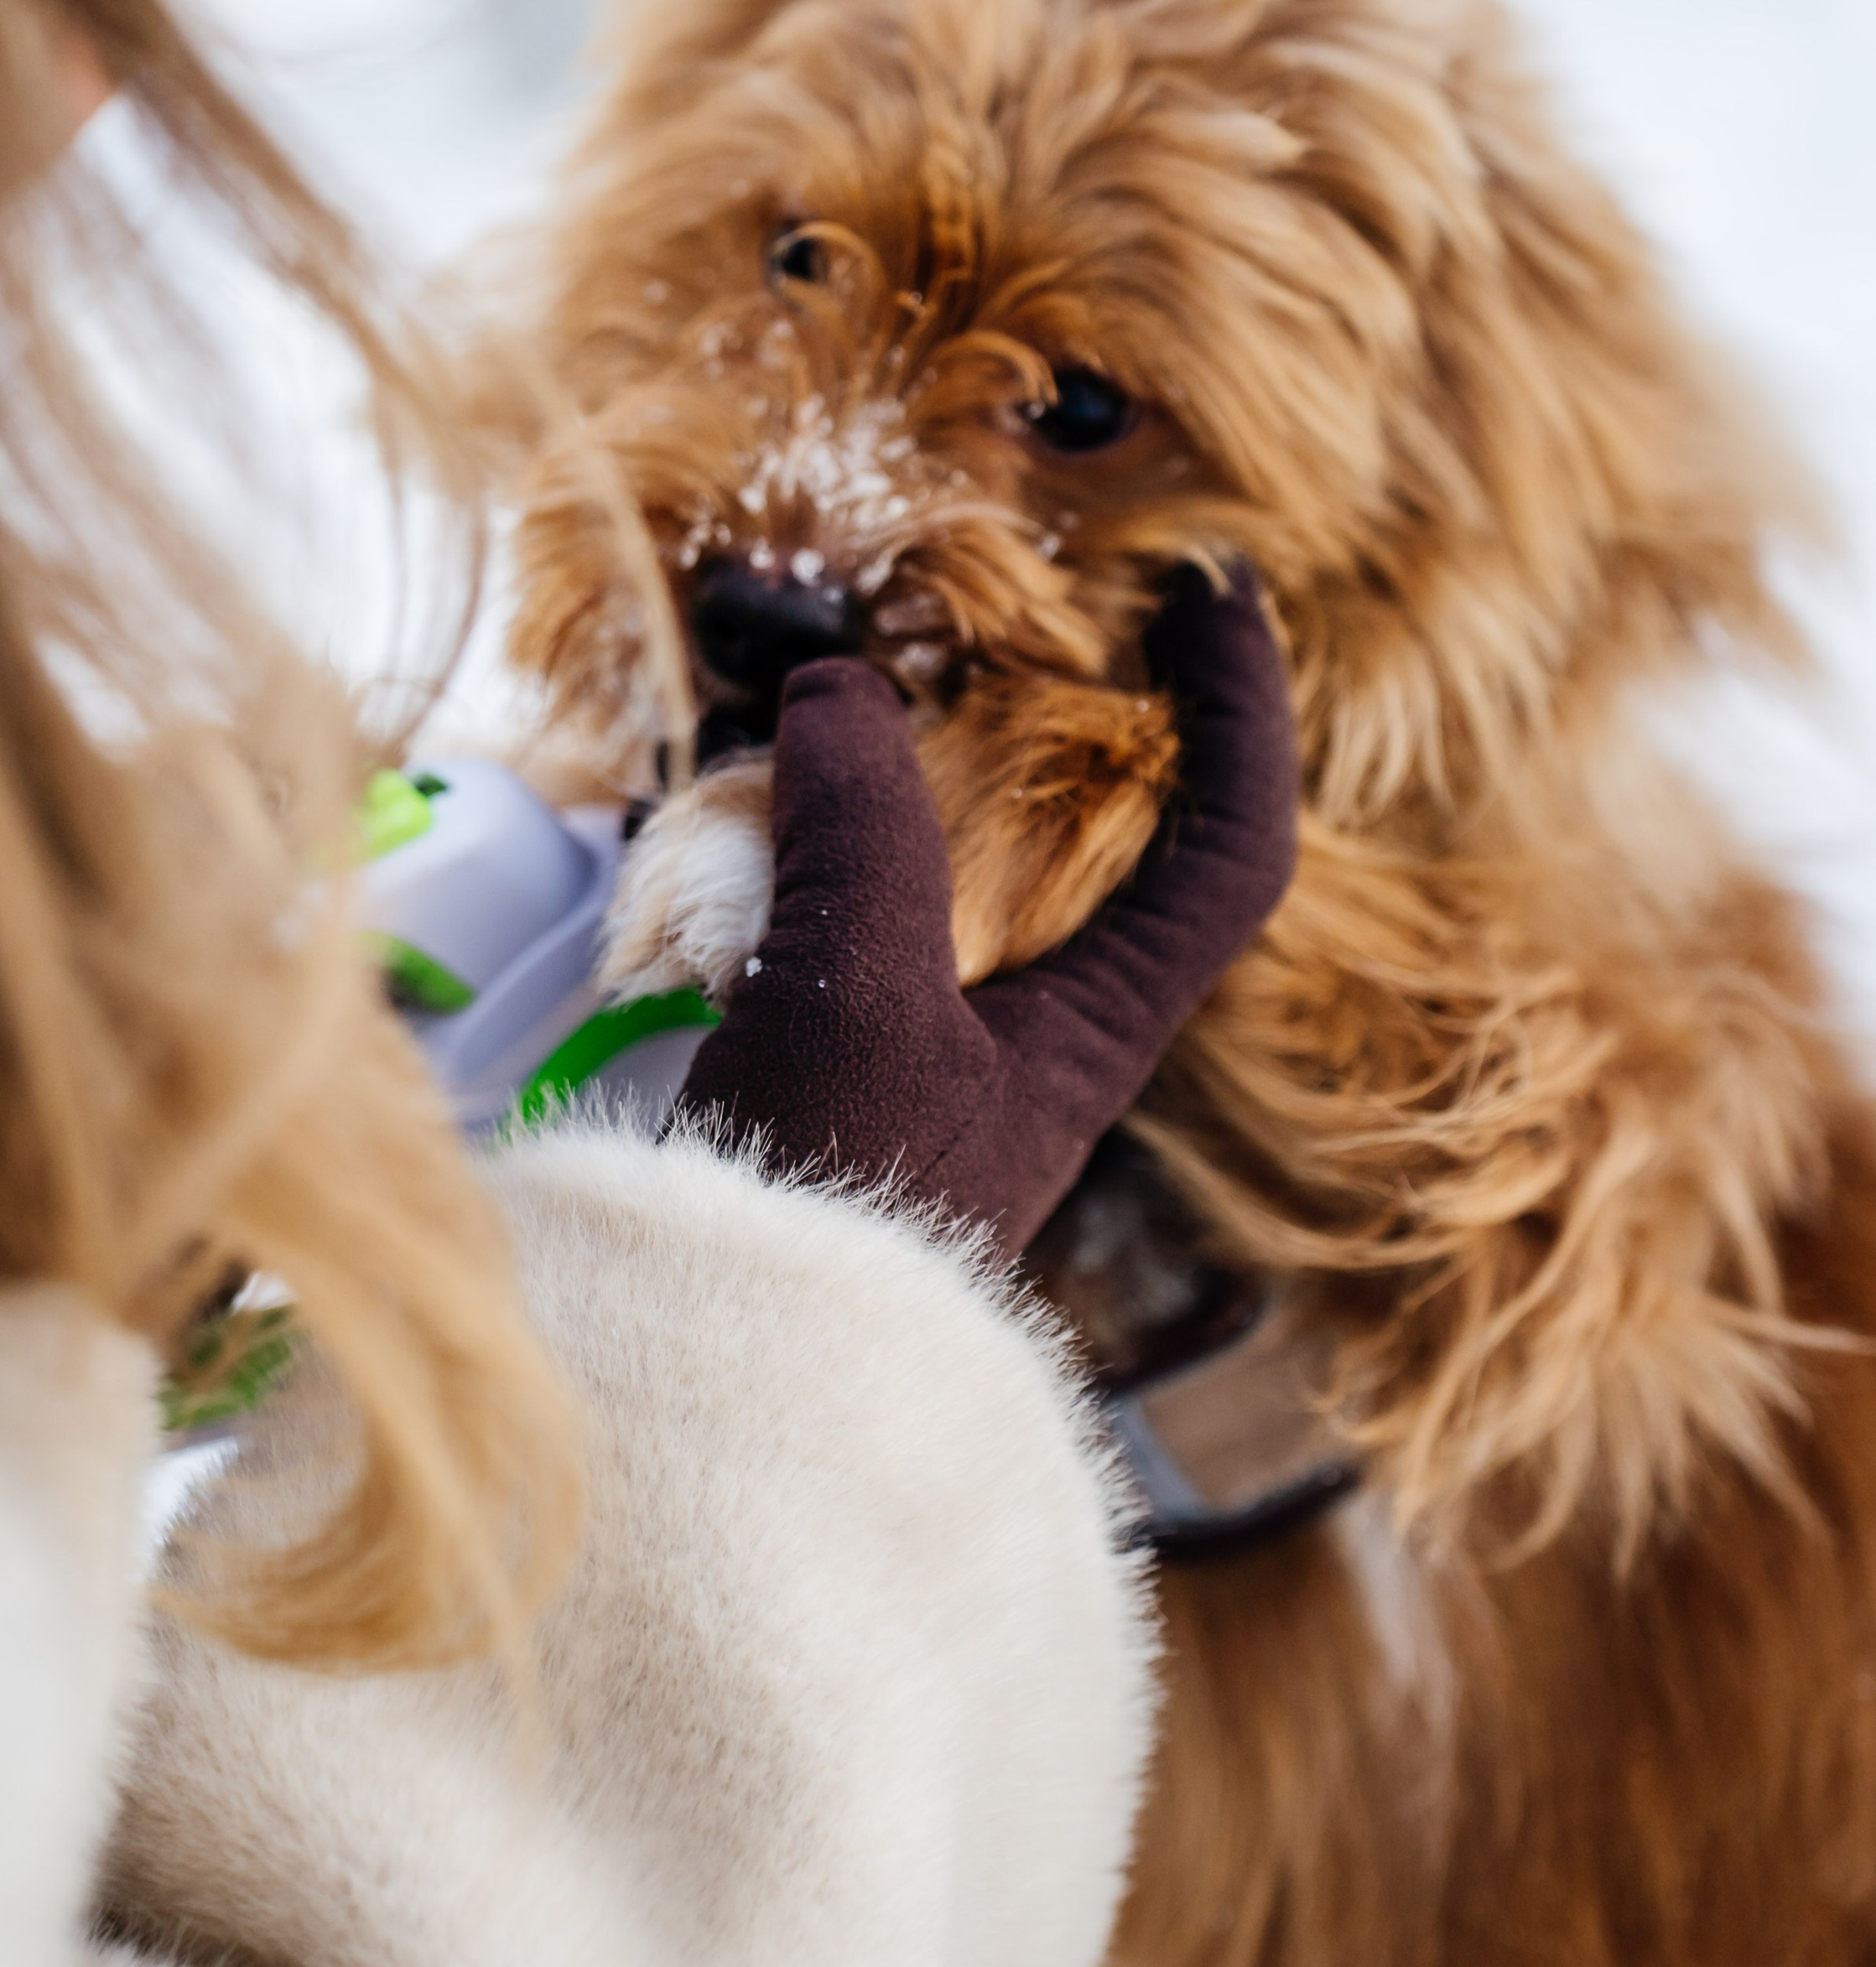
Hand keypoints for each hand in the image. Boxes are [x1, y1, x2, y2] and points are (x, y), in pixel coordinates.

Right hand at [671, 562, 1298, 1250]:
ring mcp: (926, 1043)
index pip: (1232, 849)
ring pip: (954, 864)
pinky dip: (812, 830)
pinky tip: (745, 793)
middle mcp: (1032, 1029)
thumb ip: (863, 829)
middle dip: (1052, 711)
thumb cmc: (831, 1202)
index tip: (1213, 592)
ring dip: (910, 764)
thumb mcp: (859, 998)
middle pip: (1089, 836)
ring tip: (839, 681)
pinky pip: (847, 906)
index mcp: (1100, 1026)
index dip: (1246, 715)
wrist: (720, 1374)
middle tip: (990, 605)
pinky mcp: (824, 1057)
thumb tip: (843, 690)